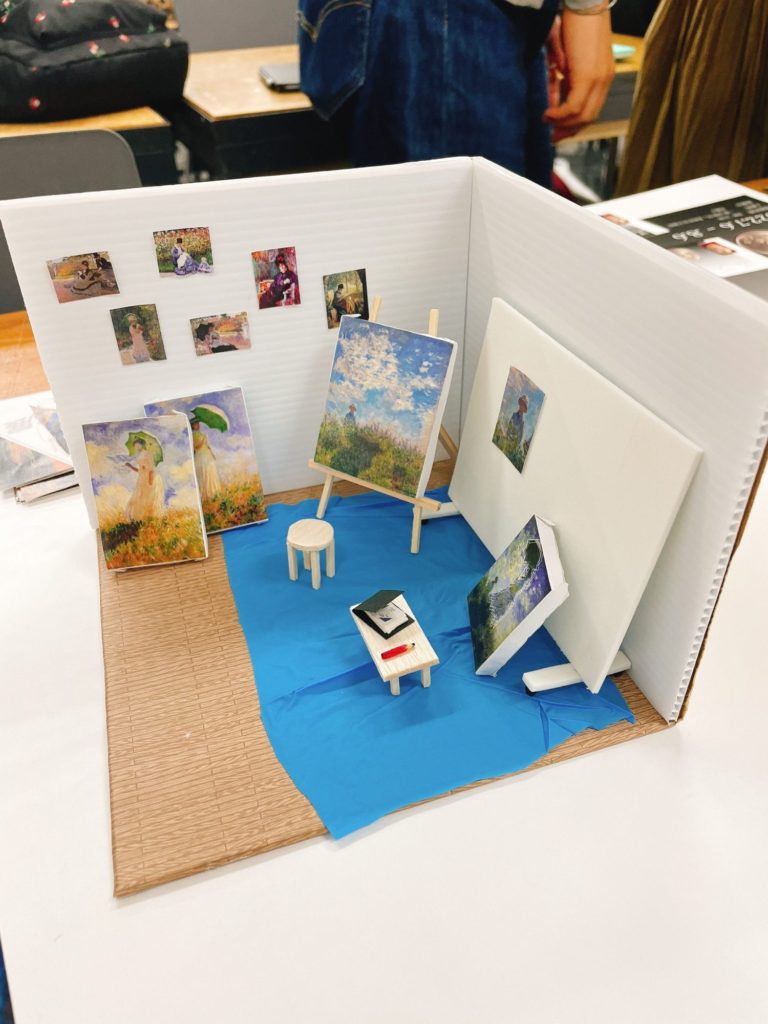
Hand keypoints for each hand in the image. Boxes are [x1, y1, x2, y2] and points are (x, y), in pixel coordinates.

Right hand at [544, 7, 614, 142]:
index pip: (591, 108)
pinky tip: (548, 114)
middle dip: (569, 130)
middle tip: (552, 136)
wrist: (586, 1)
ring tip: (547, 123)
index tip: (559, 129)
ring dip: (563, 124)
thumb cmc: (576, 20)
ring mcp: (598, 79)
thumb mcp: (570, 53)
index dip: (575, 123)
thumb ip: (564, 72)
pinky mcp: (588, 76)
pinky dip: (559, 115)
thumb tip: (554, 85)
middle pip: (589, 117)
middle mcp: (604, 79)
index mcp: (603, 74)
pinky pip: (573, 106)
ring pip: (582, 115)